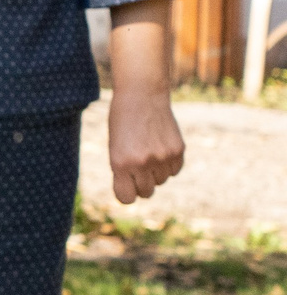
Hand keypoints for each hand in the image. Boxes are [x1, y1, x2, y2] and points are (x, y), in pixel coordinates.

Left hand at [105, 88, 184, 203]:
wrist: (141, 95)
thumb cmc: (122, 122)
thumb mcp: (115, 147)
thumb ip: (124, 170)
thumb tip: (137, 193)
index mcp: (120, 163)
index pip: (127, 198)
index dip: (126, 193)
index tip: (126, 186)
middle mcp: (142, 163)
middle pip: (146, 192)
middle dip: (141, 183)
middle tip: (137, 166)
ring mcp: (162, 157)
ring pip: (161, 181)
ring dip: (155, 172)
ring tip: (147, 150)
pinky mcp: (178, 151)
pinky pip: (174, 171)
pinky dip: (168, 164)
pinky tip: (160, 147)